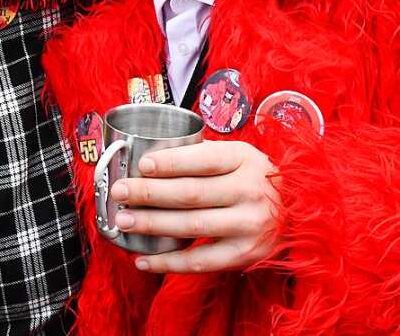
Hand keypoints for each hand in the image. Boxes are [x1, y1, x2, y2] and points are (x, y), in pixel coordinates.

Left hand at [108, 140, 279, 273]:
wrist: (298, 211)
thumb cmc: (253, 176)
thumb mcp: (238, 155)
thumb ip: (201, 154)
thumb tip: (147, 159)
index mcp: (244, 160)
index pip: (203, 160)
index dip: (170, 163)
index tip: (141, 165)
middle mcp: (250, 192)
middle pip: (191, 194)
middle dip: (149, 194)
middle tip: (119, 192)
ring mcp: (249, 226)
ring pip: (192, 226)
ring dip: (152, 225)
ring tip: (123, 221)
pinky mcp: (245, 255)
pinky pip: (200, 261)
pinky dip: (168, 262)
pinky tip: (142, 259)